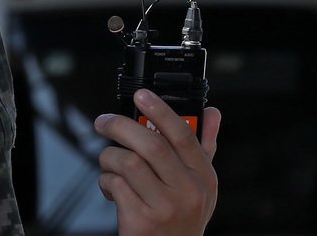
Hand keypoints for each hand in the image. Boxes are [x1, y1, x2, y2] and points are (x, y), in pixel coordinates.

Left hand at [95, 90, 220, 235]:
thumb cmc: (181, 218)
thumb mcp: (200, 187)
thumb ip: (204, 148)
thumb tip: (212, 113)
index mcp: (204, 177)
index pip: (183, 135)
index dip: (160, 110)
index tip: (141, 94)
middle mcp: (188, 192)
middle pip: (151, 144)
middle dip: (120, 126)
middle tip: (104, 122)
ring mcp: (165, 208)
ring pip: (127, 162)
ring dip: (108, 157)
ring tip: (109, 163)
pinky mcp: (141, 221)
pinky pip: (115, 185)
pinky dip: (106, 181)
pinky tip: (111, 187)